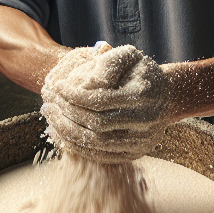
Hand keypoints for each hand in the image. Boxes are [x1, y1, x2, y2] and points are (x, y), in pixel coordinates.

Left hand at [40, 44, 178, 162]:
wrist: (166, 95)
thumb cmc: (141, 72)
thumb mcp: (129, 56)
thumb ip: (108, 62)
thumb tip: (84, 84)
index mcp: (143, 94)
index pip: (100, 100)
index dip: (73, 95)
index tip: (56, 87)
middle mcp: (146, 121)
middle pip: (96, 124)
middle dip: (66, 115)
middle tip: (47, 105)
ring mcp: (142, 141)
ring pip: (96, 144)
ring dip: (67, 132)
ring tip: (51, 118)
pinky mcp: (135, 154)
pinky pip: (101, 156)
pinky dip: (78, 146)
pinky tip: (62, 133)